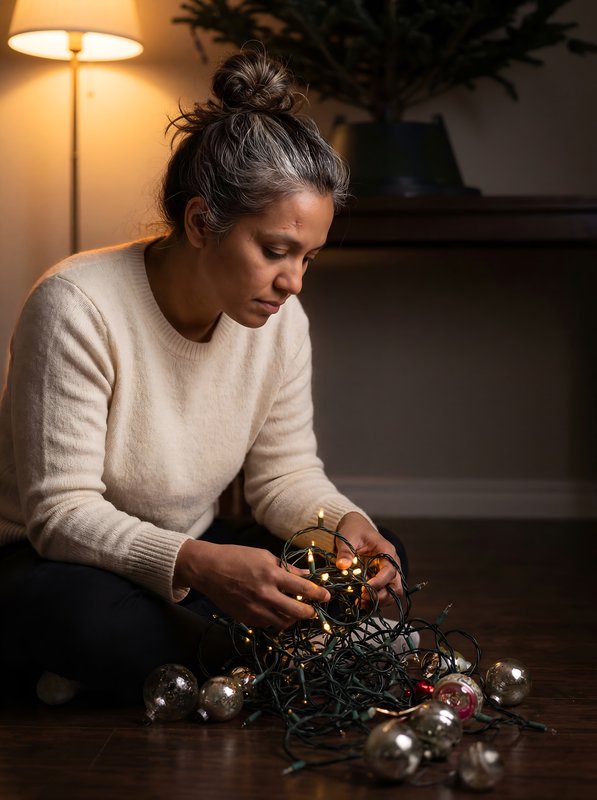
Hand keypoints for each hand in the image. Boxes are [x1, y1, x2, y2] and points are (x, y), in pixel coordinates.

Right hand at [174, 538, 329, 628]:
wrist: (208, 569)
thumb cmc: (236, 557)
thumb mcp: (264, 556)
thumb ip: (286, 568)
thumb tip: (305, 576)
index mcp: (271, 575)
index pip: (302, 588)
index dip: (318, 594)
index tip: (326, 596)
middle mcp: (264, 594)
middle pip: (296, 611)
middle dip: (309, 613)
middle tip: (314, 610)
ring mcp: (254, 609)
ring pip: (283, 622)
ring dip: (293, 618)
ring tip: (295, 611)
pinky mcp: (246, 618)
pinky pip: (267, 624)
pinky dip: (276, 620)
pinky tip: (277, 612)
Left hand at [336, 512, 402, 610]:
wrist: (355, 527)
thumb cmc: (354, 530)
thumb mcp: (348, 537)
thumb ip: (345, 552)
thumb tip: (342, 565)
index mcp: (387, 551)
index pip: (390, 571)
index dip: (379, 582)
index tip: (365, 589)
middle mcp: (391, 563)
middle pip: (396, 586)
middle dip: (382, 595)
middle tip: (363, 598)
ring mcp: (387, 572)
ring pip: (392, 593)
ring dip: (378, 601)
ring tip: (361, 603)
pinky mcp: (380, 578)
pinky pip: (382, 593)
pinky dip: (374, 600)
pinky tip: (360, 602)